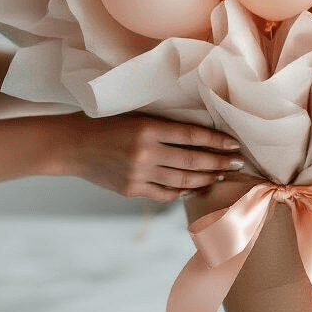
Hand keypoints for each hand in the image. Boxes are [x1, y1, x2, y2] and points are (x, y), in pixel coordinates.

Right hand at [61, 114, 243, 202]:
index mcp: (148, 128)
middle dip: (219, 162)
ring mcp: (138, 174)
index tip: (234, 143)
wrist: (73, 145)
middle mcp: (145, 152)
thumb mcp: (137, 116)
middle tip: (237, 162)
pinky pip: (165, 194)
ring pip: (183, 181)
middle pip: (193, 161)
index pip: (193, 135)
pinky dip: (183, 192)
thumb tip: (200, 137)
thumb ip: (164, 127)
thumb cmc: (107, 124)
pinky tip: (195, 188)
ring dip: (206, 179)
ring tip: (221, 174)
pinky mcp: (132, 190)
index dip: (217, 140)